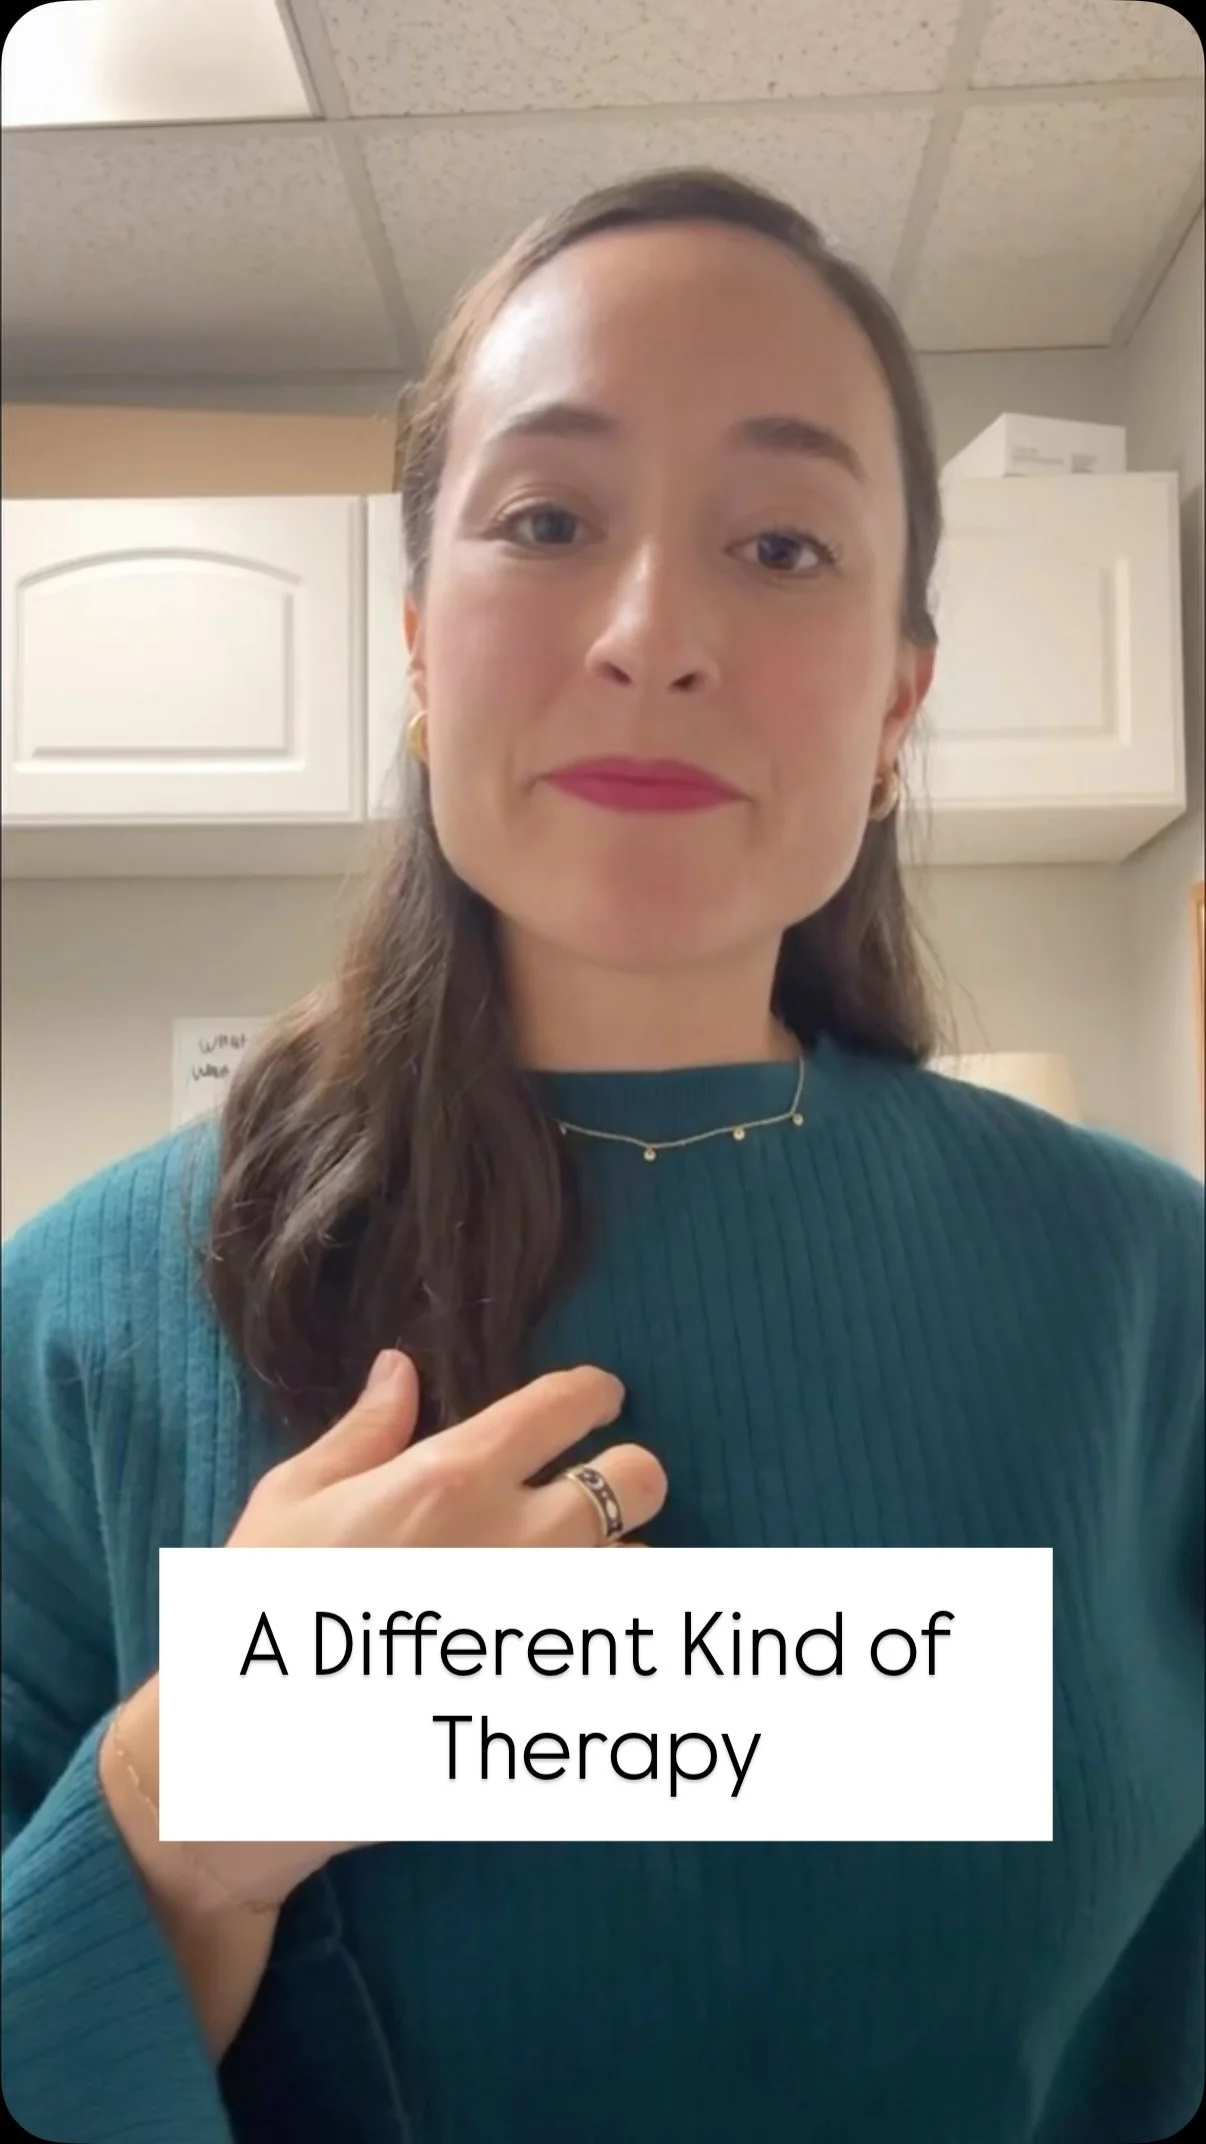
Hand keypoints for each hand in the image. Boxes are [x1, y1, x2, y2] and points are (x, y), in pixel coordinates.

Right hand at [103, 1358, 665, 1913]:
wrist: (259, 1753)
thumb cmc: (262, 1614)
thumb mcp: (293, 1500)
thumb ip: (364, 1431)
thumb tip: (401, 1367)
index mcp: (454, 1478)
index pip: (567, 1405)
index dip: (593, 1394)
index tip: (596, 1401)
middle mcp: (523, 1539)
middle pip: (641, 1479)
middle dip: (625, 1476)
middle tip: (590, 1492)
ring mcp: (550, 1624)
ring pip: (651, 1570)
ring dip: (624, 1566)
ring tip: (584, 1578)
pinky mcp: (559, 1697)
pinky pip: (634, 1660)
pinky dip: (620, 1648)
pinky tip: (586, 1651)